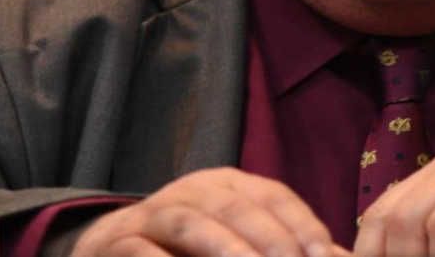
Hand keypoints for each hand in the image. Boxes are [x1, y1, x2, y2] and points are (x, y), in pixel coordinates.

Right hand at [70, 167, 348, 256]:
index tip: (324, 255)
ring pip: (191, 223)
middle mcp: (191, 191)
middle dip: (269, 240)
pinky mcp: (117, 243)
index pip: (273, 196)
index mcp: (227, 185)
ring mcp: (151, 214)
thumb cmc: (189, 252)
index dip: (301, 224)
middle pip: (235, 207)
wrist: (110, 249)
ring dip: (224, 249)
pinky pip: (142, 250)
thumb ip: (280, 249)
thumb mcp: (235, 244)